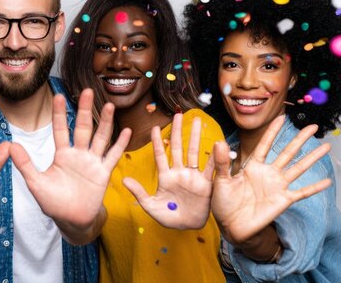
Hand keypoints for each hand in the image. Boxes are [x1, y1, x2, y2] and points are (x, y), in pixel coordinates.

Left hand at [10, 89, 130, 242]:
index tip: (58, 95)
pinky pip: (112, 157)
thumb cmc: (53, 202)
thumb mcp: (36, 183)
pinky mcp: (103, 173)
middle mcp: (78, 155)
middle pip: (83, 128)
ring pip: (100, 138)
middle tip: (86, 90)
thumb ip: (25, 164)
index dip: (59, 114)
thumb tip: (10, 146)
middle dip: (84, 110)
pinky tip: (127, 132)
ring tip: (109, 105)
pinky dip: (120, 145)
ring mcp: (92, 163)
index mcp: (62, 155)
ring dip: (105, 123)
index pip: (61, 130)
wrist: (71, 220)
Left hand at [123, 114, 214, 228]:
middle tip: (178, 114)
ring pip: (194, 152)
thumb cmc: (168, 217)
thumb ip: (139, 193)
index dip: (157, 142)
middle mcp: (179, 172)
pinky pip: (210, 168)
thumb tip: (124, 180)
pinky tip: (217, 143)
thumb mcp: (151, 207)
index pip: (160, 155)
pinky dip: (214, 157)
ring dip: (195, 136)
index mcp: (165, 177)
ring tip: (196, 120)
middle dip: (177, 131)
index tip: (154, 127)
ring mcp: (193, 176)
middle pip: (177, 148)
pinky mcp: (206, 183)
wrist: (187, 228)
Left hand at [211, 115, 331, 244]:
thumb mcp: (220, 180)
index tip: (281, 118)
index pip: (265, 145)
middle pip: (287, 153)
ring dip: (312, 158)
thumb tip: (219, 142)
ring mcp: (277, 186)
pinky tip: (327, 182)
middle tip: (312, 127)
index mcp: (252, 166)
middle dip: (299, 139)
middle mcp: (268, 173)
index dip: (273, 132)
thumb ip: (222, 162)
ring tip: (325, 146)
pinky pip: (302, 192)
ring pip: (298, 168)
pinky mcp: (283, 200)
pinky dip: (314, 188)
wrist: (231, 226)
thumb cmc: (223, 203)